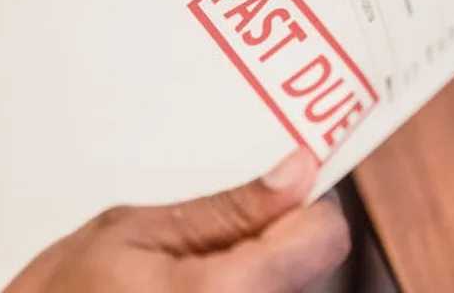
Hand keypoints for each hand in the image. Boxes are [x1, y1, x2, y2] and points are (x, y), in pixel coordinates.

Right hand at [4, 149, 349, 292]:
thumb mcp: (128, 232)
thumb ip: (221, 209)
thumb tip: (294, 172)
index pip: (325, 236)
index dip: (305, 203)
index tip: (283, 182)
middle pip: (310, 260)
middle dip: (275, 231)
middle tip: (216, 223)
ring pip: (290, 280)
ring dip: (256, 261)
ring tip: (191, 260)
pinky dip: (242, 283)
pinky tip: (193, 283)